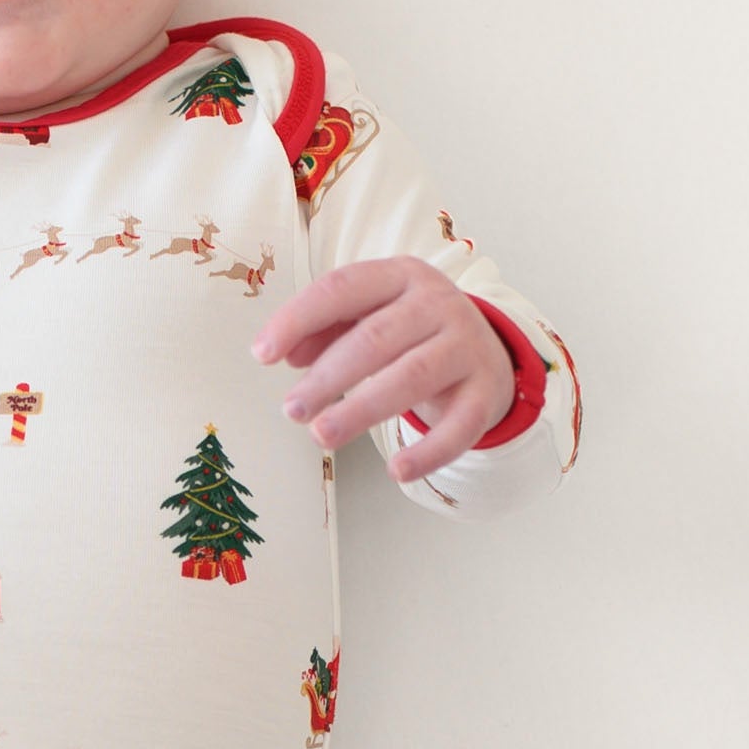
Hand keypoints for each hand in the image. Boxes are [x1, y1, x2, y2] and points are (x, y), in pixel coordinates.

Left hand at [252, 255, 511, 482]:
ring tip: (322, 434)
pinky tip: (397, 471)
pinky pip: (459, 426)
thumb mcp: (369, 317)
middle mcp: (439, 304)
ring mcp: (467, 346)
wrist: (485, 350)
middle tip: (292, 410)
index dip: (298, 319)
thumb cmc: (410, 333)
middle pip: (376, 338)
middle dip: (328, 376)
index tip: (262, 355)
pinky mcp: (485, 391)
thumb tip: (284, 354)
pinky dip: (429, 451)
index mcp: (401, 276)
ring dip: (362, 409)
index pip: (342, 288)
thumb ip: (326, 329)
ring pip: (412, 376)